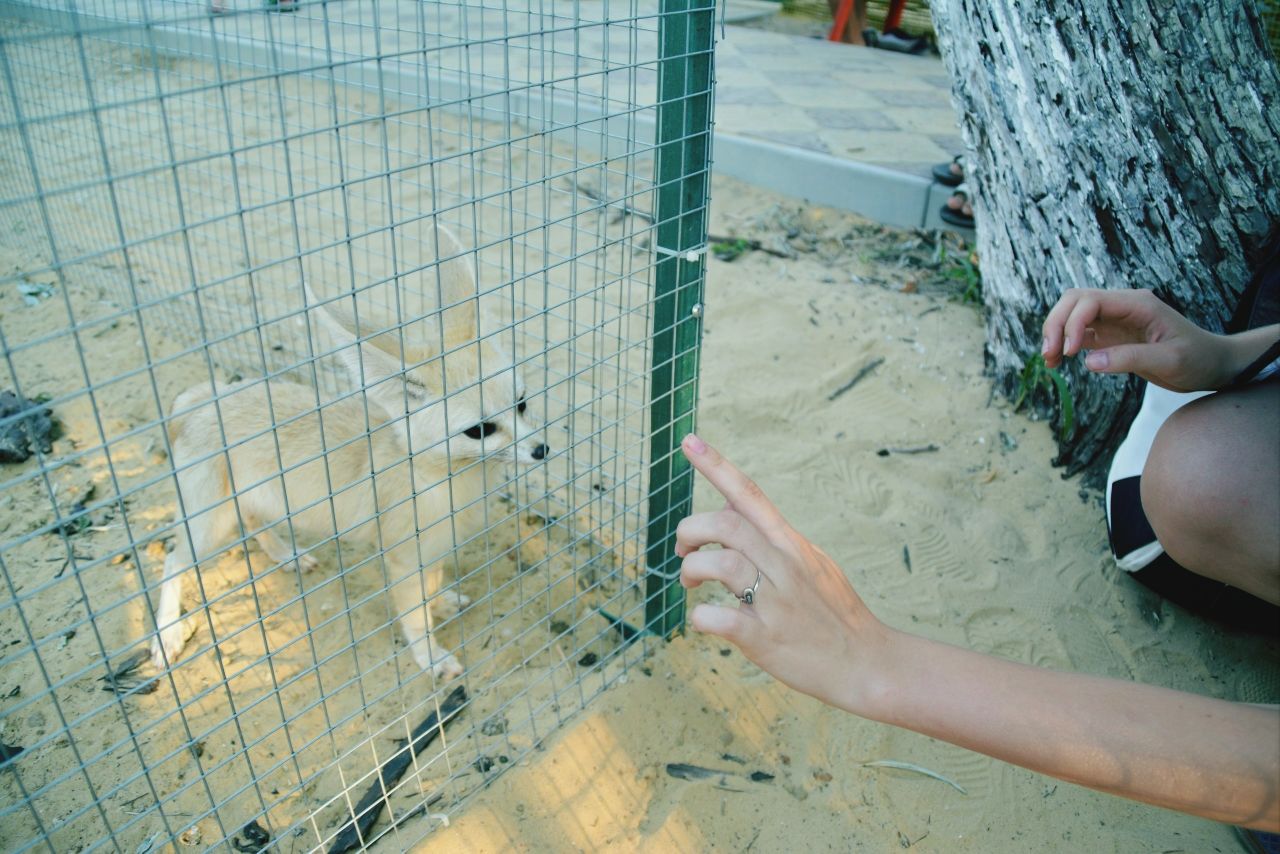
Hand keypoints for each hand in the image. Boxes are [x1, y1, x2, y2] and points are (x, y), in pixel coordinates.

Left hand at [675, 434, 890, 715]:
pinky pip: (717, 618)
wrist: (867, 664)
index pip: (750, 493)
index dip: (716, 464)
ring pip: (719, 563)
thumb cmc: (833, 614)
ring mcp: (775, 601)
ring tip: (692, 584)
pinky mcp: (765, 638)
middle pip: (725, 523)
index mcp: (792, 544)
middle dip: (690, 530)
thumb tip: (731, 504)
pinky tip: (707, 621)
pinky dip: (700, 618)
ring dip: (692, 570)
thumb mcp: (811, 562)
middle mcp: (784, 565)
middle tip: (685, 552)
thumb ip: (771, 536)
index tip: (689, 440)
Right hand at [1041, 288, 1230, 391]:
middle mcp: (1122, 306)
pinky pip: (1079, 332)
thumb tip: (1089, 362)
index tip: (1070, 353)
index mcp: (1137, 304)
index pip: (1090, 301)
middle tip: (1050, 356)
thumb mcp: (1170, 360)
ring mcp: (1114, 320)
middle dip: (1056, 324)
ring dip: (1056, 333)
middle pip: (1074, 301)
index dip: (1073, 323)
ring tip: (1050, 362)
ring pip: (1072, 314)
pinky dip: (1064, 344)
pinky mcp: (1111, 336)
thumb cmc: (1198, 359)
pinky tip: (1059, 363)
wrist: (1213, 365)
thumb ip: (1130, 358)